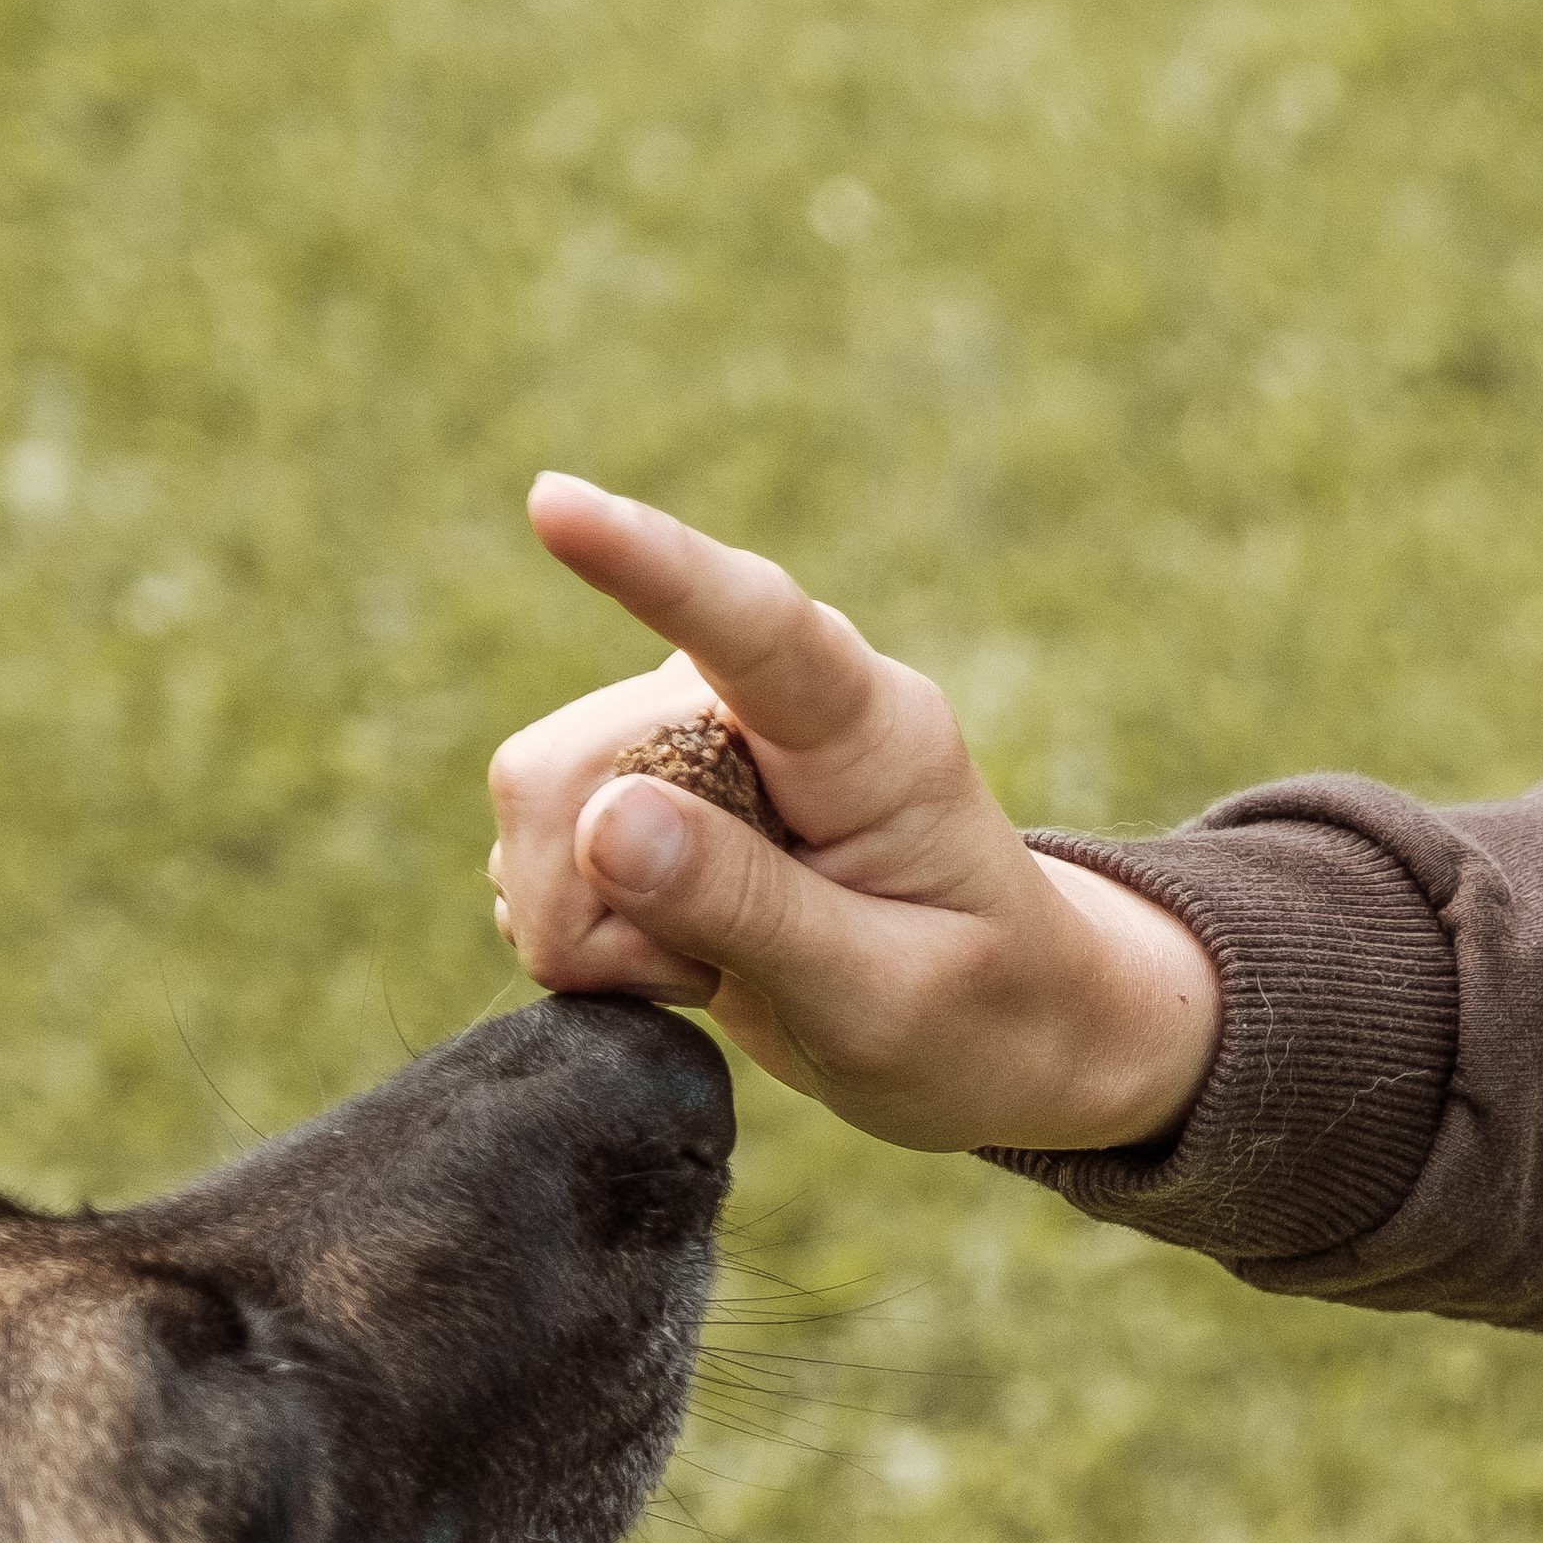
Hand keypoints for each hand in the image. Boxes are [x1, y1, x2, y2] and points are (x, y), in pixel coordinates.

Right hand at [483, 477, 1218, 1150]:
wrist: (1006, 1038)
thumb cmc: (983, 1015)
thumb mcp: (889, 995)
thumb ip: (751, 906)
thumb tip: (604, 820)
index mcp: (871, 732)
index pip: (756, 626)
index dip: (651, 566)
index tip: (557, 505)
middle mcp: (766, 707)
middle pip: (578, 760)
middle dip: (595, 895)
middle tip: (704, 976)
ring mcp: (695, 741)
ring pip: (541, 807)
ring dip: (592, 928)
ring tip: (716, 967)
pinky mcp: (645, 791)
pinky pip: (536, 852)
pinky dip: (586, 937)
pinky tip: (681, 956)